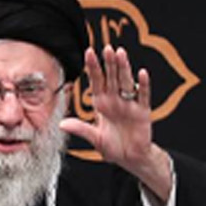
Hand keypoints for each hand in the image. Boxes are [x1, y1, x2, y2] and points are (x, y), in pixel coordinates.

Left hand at [60, 45, 171, 201]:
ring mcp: (129, 104)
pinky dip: (142, 85)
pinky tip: (142, 73)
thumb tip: (62, 124)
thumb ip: (81, 129)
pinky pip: (143, 96)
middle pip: (111, 78)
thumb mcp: (94, 139)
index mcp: (102, 104)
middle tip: (106, 47)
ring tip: (121, 53)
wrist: (130, 158)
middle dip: (109, 63)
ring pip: (126, 82)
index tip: (88, 52)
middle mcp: (115, 100)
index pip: (96, 82)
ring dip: (124, 68)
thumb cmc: (112, 146)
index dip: (93, 67)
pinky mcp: (142, 112)